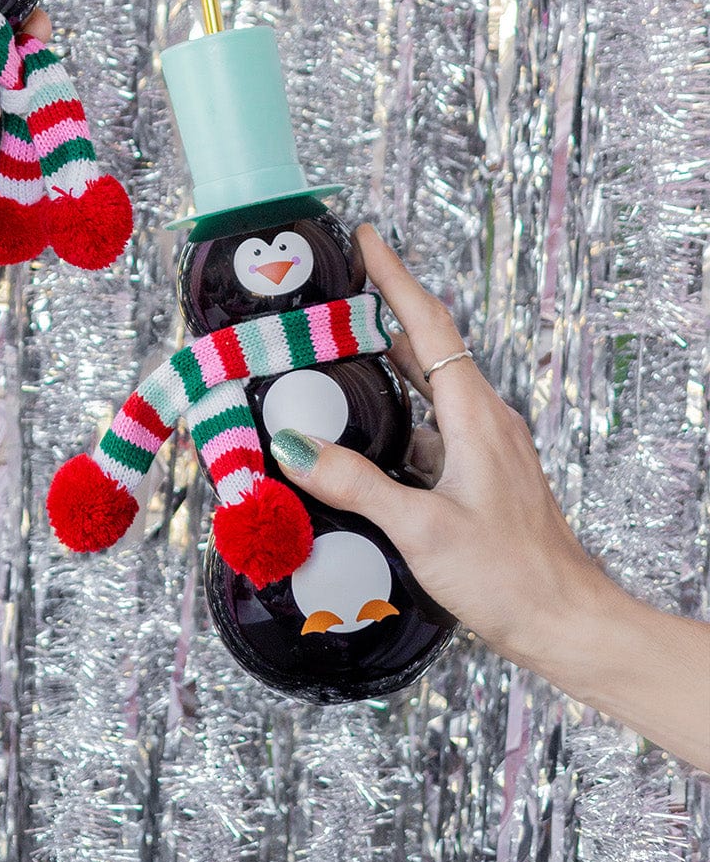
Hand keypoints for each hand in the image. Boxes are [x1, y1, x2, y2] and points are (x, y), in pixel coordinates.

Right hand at [271, 224, 608, 669]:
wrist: (567, 622)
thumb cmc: (511, 577)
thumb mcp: (422, 530)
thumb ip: (357, 484)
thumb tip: (295, 446)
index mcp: (476, 417)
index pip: (428, 325)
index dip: (394, 277)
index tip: (366, 239)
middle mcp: (485, 421)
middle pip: (429, 346)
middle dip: (385, 309)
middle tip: (340, 288)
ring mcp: (488, 448)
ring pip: (432, 387)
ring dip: (391, 362)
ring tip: (343, 348)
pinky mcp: (483, 476)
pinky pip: (435, 426)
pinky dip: (401, 414)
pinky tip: (371, 434)